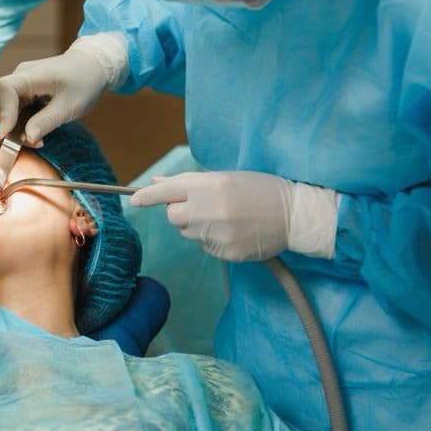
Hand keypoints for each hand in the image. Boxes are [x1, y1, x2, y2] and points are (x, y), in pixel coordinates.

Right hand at [0, 32, 129, 145]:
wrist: (94, 66)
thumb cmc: (85, 82)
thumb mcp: (69, 106)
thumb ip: (46, 122)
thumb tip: (26, 138)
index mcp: (30, 75)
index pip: (6, 89)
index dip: (4, 113)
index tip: (8, 134)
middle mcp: (21, 76)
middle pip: (0, 102)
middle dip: (10, 126)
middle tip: (31, 142)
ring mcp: (23, 82)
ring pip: (7, 108)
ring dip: (17, 126)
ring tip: (39, 138)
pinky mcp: (26, 89)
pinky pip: (17, 108)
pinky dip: (23, 121)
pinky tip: (39, 128)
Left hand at [130, 171, 338, 261]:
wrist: (296, 214)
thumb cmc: (262, 189)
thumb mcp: (227, 177)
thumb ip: (191, 182)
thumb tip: (158, 183)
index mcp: (211, 186)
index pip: (168, 191)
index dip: (147, 197)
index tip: (134, 201)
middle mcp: (211, 211)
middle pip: (173, 216)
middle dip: (181, 211)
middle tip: (203, 206)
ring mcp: (218, 235)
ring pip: (188, 233)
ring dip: (198, 225)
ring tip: (226, 217)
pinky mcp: (227, 253)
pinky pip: (206, 247)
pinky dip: (214, 240)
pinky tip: (234, 231)